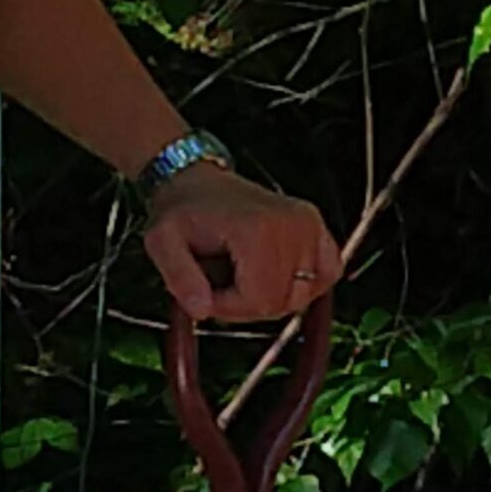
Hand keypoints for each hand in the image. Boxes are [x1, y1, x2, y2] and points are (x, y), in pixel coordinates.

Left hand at [145, 166, 340, 321]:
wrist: (198, 182)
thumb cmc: (184, 209)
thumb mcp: (162, 242)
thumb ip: (180, 278)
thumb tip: (202, 310)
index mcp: (256, 228)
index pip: (260, 300)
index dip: (229, 308)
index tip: (208, 294)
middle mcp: (291, 225)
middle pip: (283, 302)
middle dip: (247, 305)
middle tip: (222, 285)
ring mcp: (308, 225)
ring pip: (303, 295)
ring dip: (271, 296)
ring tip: (245, 275)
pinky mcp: (317, 228)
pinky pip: (328, 274)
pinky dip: (306, 284)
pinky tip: (277, 275)